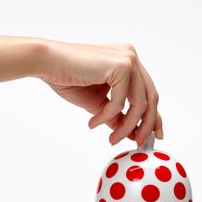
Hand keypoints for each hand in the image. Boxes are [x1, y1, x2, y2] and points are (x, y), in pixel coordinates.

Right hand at [39, 41, 162, 145]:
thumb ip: (115, 115)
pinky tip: (93, 122)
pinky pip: (120, 102)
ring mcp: (128, 59)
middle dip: (145, 125)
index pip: (148, 93)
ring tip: (111, 139)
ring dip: (126, 126)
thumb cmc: (68, 78)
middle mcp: (131, 58)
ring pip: (139, 103)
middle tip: (136, 143)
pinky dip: (107, 116)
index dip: (154, 117)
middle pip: (150, 98)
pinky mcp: (121, 65)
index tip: (154, 136)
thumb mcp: (98, 103)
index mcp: (128, 63)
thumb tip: (129, 132)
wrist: (47, 63)